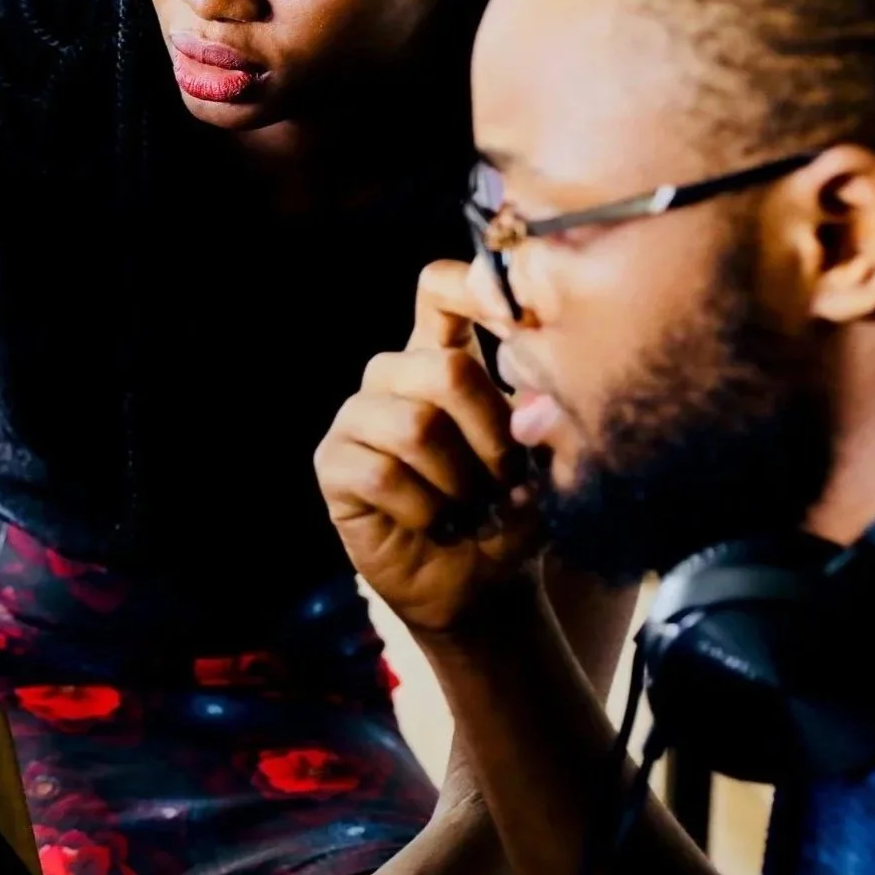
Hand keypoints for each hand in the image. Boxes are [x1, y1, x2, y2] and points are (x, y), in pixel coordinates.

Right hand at [315, 261, 542, 634]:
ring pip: (417, 426)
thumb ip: (538, 423)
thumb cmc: (510, 511)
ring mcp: (358, 416)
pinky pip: (382, 473)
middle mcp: (394, 375)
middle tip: (508, 480)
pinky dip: (427, 510)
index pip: (440, 289)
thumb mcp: (540, 463)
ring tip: (474, 509)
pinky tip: (437, 525)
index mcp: (443, 356)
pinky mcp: (334, 462)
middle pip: (446, 368)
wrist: (479, 585)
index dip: (473, 289)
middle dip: (494, 435)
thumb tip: (529, 411)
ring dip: (462, 482)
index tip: (517, 322)